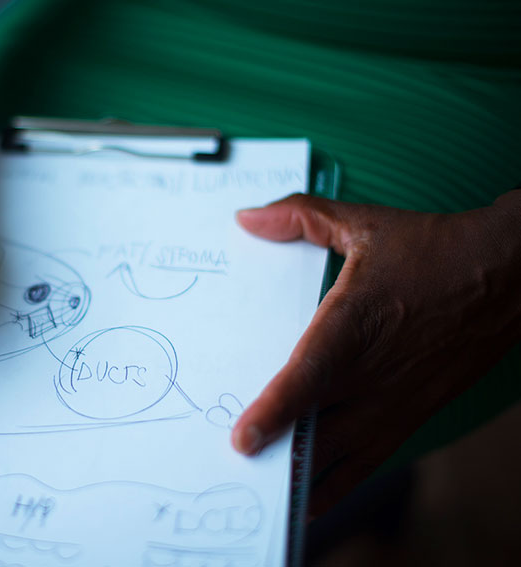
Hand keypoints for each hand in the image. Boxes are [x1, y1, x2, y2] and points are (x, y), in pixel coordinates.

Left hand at [230, 192, 520, 515]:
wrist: (511, 273)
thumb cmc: (433, 249)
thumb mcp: (362, 223)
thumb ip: (298, 217)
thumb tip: (246, 218)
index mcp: (353, 327)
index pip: (307, 379)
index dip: (275, 413)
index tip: (243, 440)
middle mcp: (373, 374)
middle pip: (319, 433)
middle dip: (279, 457)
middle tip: (236, 472)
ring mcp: (397, 401)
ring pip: (344, 456)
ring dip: (305, 477)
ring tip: (265, 492)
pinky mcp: (414, 413)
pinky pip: (371, 460)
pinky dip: (340, 483)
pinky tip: (312, 498)